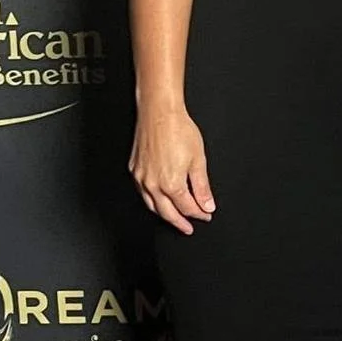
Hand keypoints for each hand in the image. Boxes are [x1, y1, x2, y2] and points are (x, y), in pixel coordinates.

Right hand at [129, 107, 215, 234]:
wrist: (159, 113)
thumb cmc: (178, 130)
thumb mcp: (198, 159)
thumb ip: (202, 187)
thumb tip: (207, 204)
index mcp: (171, 183)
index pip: (187, 207)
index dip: (199, 213)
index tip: (206, 214)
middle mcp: (153, 184)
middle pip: (168, 212)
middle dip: (180, 222)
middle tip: (189, 228)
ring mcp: (141, 178)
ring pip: (152, 205)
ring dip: (164, 214)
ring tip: (175, 219)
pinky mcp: (134, 170)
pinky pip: (142, 193)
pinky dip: (152, 200)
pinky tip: (158, 200)